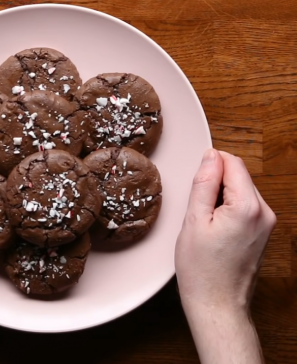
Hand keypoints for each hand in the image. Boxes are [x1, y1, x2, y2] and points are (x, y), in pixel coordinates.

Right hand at [175, 149, 275, 313]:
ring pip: (240, 191)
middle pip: (238, 176)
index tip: (196, 185)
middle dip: (215, 184)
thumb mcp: (194, 221)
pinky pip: (244, 207)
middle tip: (198, 212)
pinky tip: (215, 231)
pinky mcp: (263, 232)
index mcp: (248, 207)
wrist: (217, 304)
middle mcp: (264, 213)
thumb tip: (211, 156)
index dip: (210, 166)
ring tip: (206, 224)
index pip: (232, 163)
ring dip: (220, 198)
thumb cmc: (202, 270)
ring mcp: (266, 224)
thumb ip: (204, 184)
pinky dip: (227, 210)